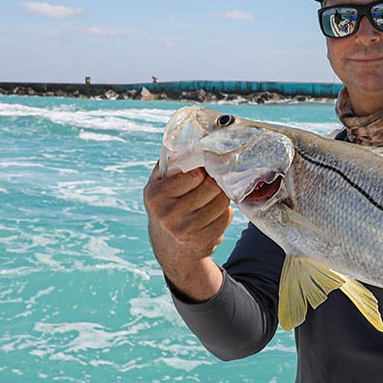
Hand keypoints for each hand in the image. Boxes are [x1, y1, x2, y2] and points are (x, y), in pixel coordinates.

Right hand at [143, 163, 233, 300]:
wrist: (170, 246)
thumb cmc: (167, 204)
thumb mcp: (159, 183)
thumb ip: (172, 161)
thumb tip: (198, 135)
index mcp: (156, 195)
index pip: (195, 175)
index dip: (204, 169)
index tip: (206, 168)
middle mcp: (168, 215)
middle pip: (211, 187)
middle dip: (216, 180)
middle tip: (215, 179)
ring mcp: (186, 230)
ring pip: (222, 202)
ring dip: (222, 196)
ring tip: (213, 196)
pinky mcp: (202, 242)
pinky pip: (226, 217)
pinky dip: (225, 212)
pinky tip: (214, 212)